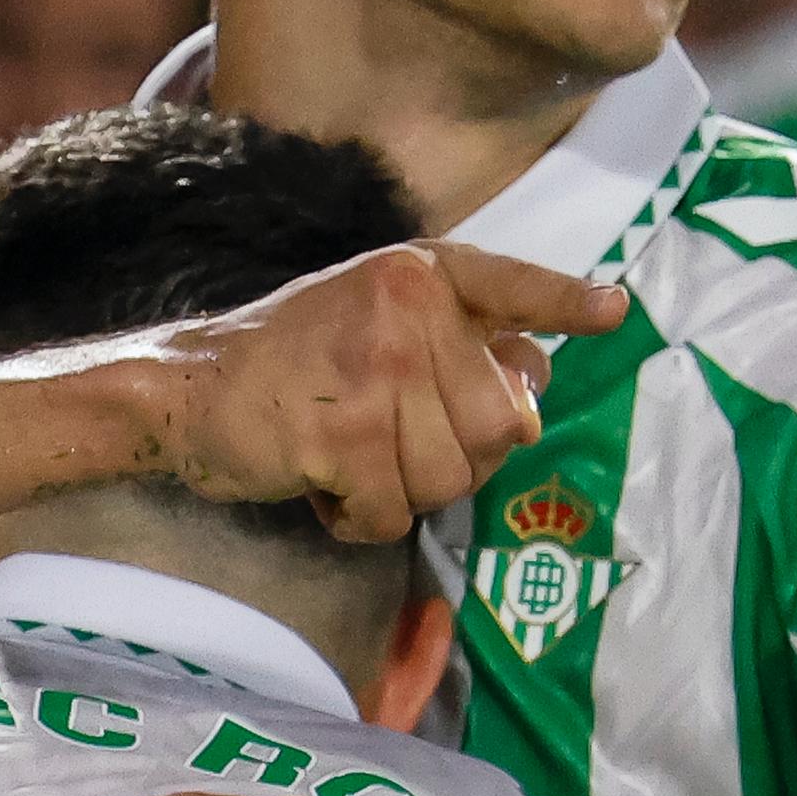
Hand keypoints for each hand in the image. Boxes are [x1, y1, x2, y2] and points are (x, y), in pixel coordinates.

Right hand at [136, 239, 626, 542]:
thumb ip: (450, 336)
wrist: (183, 387)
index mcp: (418, 274)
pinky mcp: (346, 432)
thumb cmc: (285, 363)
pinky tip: (323, 486)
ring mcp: (378, 368)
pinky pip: (394, 513)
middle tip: (394, 448)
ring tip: (352, 461)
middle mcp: (407, 308)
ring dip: (405, 494)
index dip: (565, 305)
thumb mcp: (371, 317)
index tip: (614, 313)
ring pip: (453, 477)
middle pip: (503, 425)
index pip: (510, 285)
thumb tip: (537, 372)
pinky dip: (360, 521)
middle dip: (458, 460)